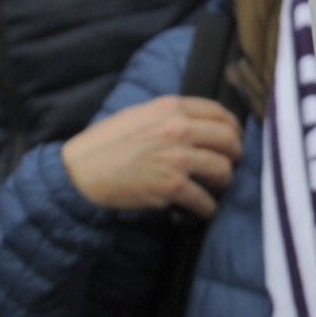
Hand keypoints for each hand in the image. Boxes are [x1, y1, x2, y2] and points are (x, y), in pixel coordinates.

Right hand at [62, 94, 244, 214]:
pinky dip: (207, 207)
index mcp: (171, 107)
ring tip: (217, 187)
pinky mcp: (171, 186)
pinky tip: (204, 209)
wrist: (81, 172)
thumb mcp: (139, 115)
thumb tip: (198, 125)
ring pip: (223, 168)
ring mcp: (177, 157)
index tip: (234, 137)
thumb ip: (170, 116)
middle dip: (235, 154)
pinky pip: (204, 199)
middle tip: (231, 164)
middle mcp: (178, 128)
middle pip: (228, 139)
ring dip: (224, 181)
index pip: (219, 112)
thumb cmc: (106, 144)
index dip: (233, 127)